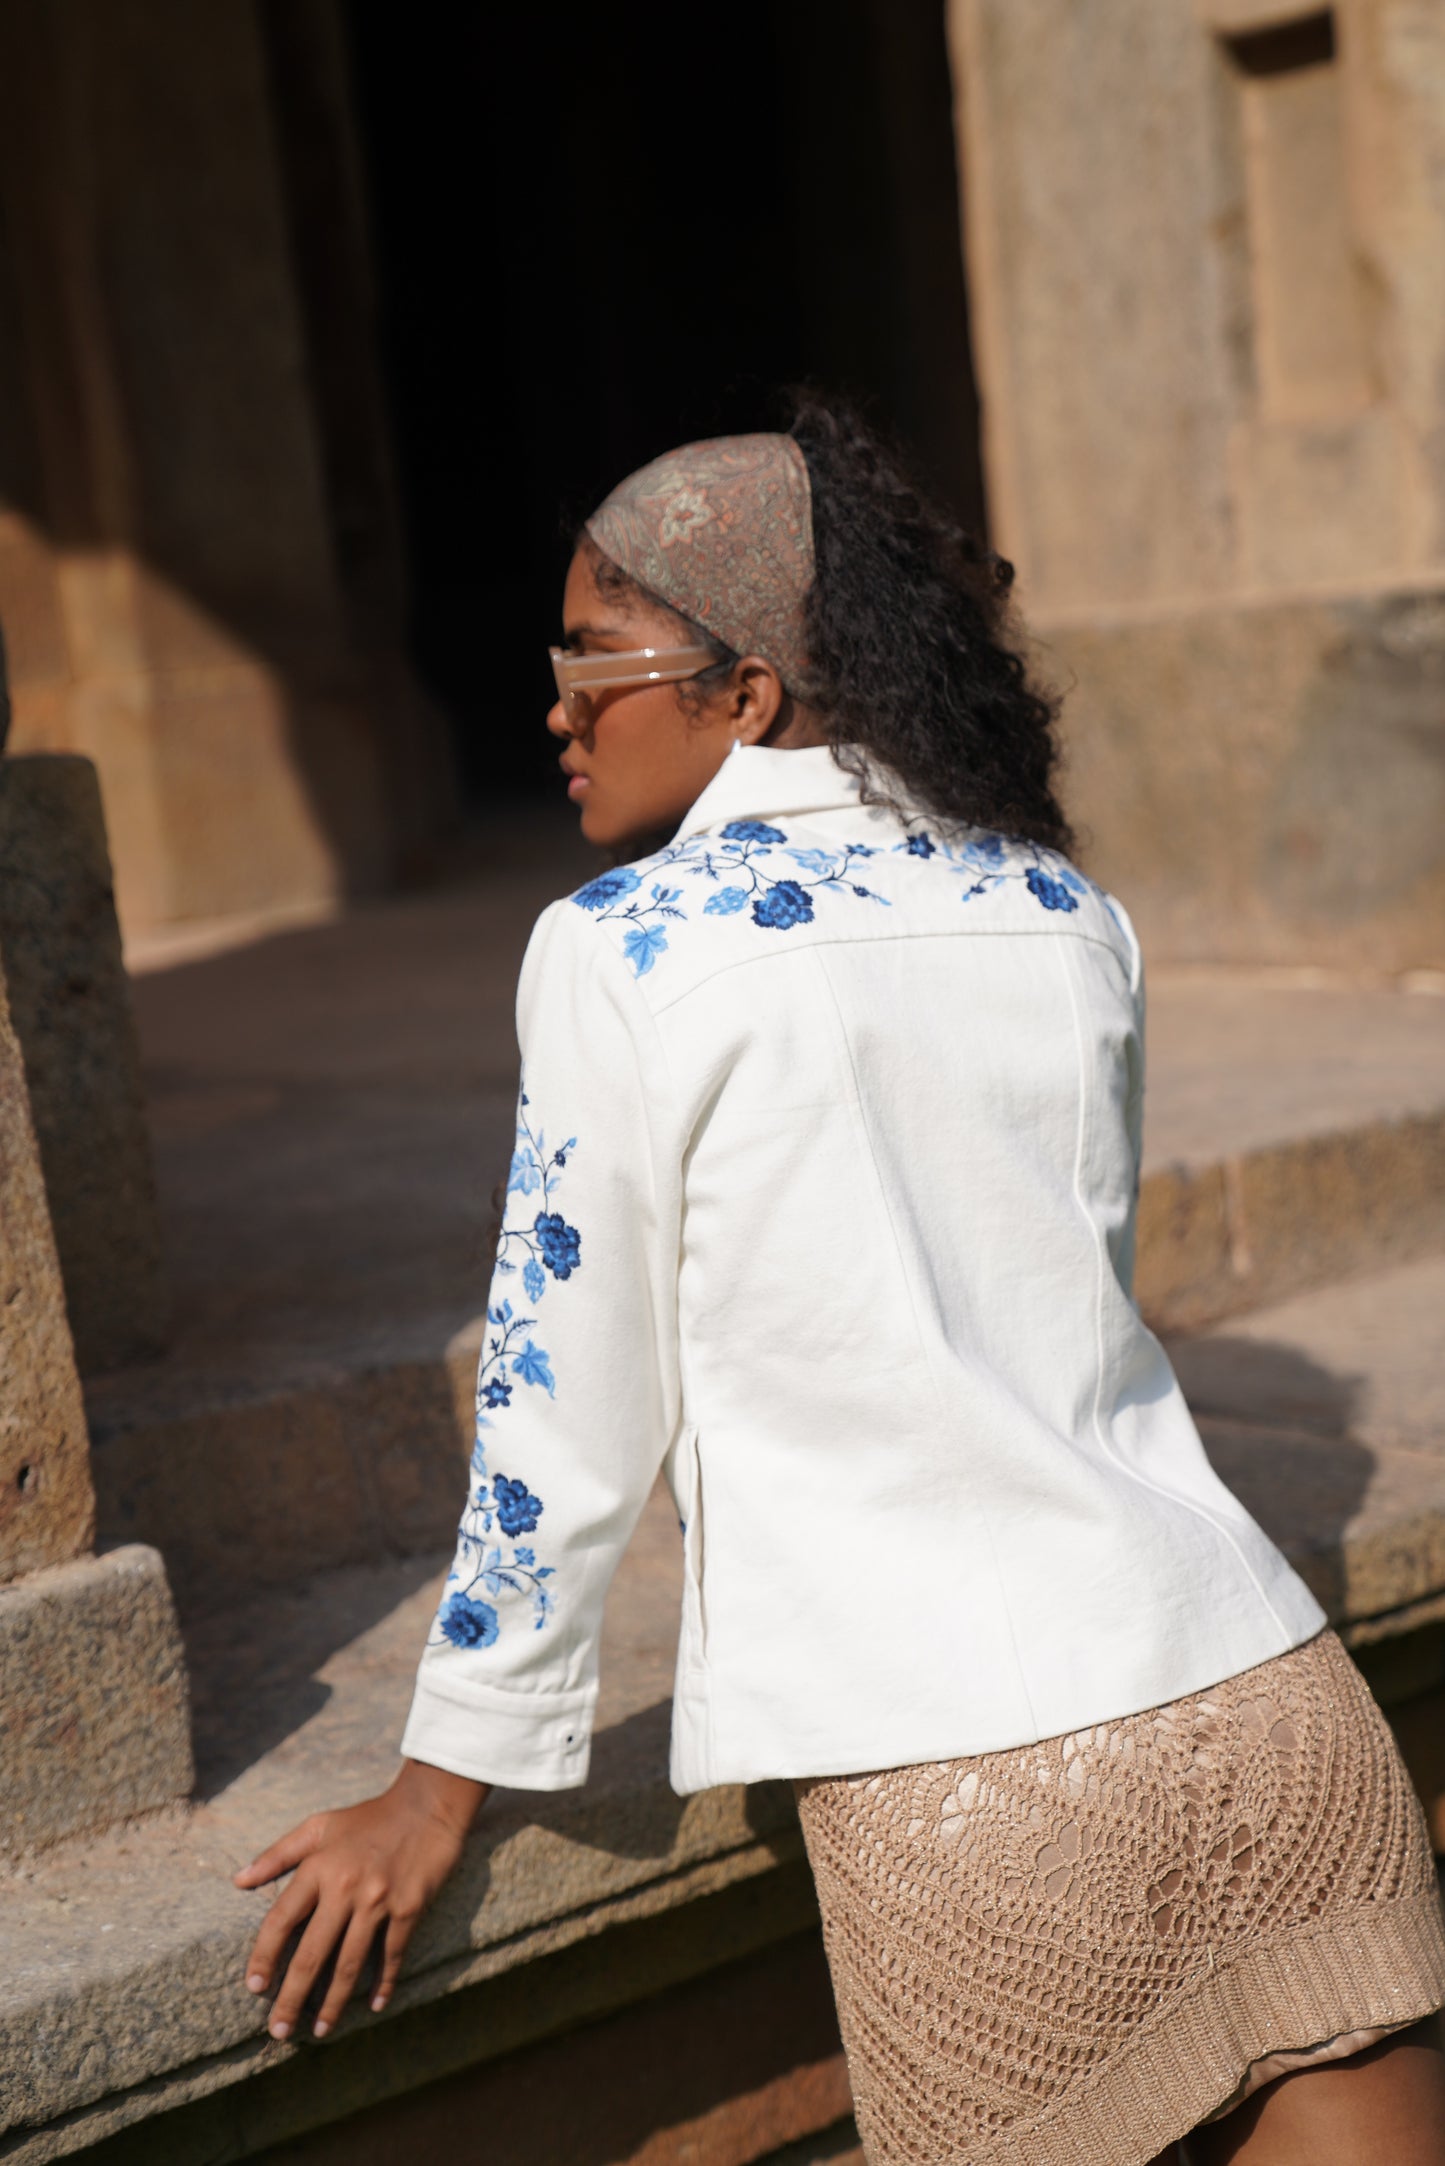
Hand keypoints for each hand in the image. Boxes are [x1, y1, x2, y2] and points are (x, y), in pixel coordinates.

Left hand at [234, 1759, 487, 2039]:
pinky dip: (383, 1982)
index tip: (255, 1987)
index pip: (281, 1921)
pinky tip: (375, 2005)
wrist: (428, 1805)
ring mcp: (378, 1901)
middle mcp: (345, 1888)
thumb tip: (238, 1880)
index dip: (264, 1957)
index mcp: (318, 1868)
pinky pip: (392, 1955)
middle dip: (292, 1997)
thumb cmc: (369, 1817)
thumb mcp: (320, 1825)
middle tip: (279, 2031)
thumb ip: (278, 1854)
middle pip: (311, 1955)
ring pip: (349, 1964)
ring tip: (320, 2030)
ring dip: (333, 2002)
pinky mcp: (409, 1909)